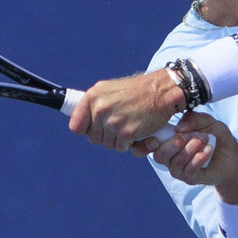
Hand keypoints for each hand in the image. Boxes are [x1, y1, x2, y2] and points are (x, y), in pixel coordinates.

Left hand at [68, 69, 183, 150]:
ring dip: (118, 139)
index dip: (86, 129)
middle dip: (105, 135)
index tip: (94, 128)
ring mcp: (112, 122)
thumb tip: (78, 120)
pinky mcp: (126, 133)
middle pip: (93, 138)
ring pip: (108, 144)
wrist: (161, 91)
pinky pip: (122, 148)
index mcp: (92, 96)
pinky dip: (130, 143)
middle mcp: (100, 109)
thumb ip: (94, 104)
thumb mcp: (109, 89)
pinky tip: (137, 129)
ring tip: (129, 123)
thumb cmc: (137, 91)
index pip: (76, 126)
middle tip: (119, 123)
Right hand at [133, 111, 237, 202]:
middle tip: (193, 135)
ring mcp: (180, 170)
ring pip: (175, 162)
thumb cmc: (216, 138)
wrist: (232, 157)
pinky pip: (188, 170)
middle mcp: (171, 157)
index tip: (164, 132)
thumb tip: (180, 127)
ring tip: (205, 140)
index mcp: (169, 142)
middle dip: (175, 143)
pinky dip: (199, 158)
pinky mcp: (191, 178)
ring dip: (190, 149)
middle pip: (159, 155)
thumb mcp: (208, 122)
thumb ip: (194, 118)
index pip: (151, 143)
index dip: (150, 140)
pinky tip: (208, 150)